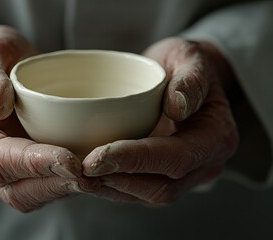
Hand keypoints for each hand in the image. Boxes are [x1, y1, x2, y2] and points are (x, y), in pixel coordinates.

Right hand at [0, 25, 98, 211]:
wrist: (3, 69)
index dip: (33, 163)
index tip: (68, 160)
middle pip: (19, 191)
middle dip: (56, 185)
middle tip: (91, 175)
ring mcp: (14, 168)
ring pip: (38, 195)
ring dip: (69, 189)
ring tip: (100, 177)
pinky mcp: (34, 167)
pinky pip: (52, 185)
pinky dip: (74, 183)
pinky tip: (98, 172)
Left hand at [82, 38, 238, 205]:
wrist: (183, 79)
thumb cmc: (185, 66)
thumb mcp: (191, 58)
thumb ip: (191, 78)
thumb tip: (178, 106)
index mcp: (216, 135)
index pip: (178, 157)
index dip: (136, 160)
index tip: (97, 157)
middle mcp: (204, 163)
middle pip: (162, 187)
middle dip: (118, 180)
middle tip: (80, 171)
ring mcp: (185, 174)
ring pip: (147, 195)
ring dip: (110, 189)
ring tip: (79, 176)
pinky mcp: (164, 175)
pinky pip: (139, 190)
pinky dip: (111, 186)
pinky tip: (89, 176)